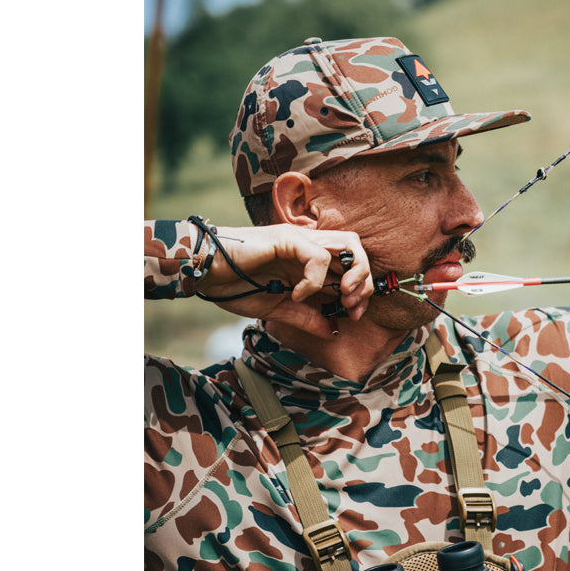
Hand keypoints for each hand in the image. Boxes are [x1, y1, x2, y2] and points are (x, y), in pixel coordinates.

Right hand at [197, 224, 371, 337]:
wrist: (204, 273)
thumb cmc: (234, 286)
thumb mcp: (278, 309)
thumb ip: (306, 317)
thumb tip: (333, 331)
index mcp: (309, 261)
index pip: (352, 265)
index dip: (362, 290)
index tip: (353, 315)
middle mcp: (309, 245)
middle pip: (358, 248)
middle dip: (365, 280)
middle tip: (352, 307)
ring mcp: (299, 239)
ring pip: (349, 243)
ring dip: (353, 273)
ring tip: (339, 297)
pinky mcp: (287, 239)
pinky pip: (318, 256)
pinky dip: (315, 279)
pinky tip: (298, 293)